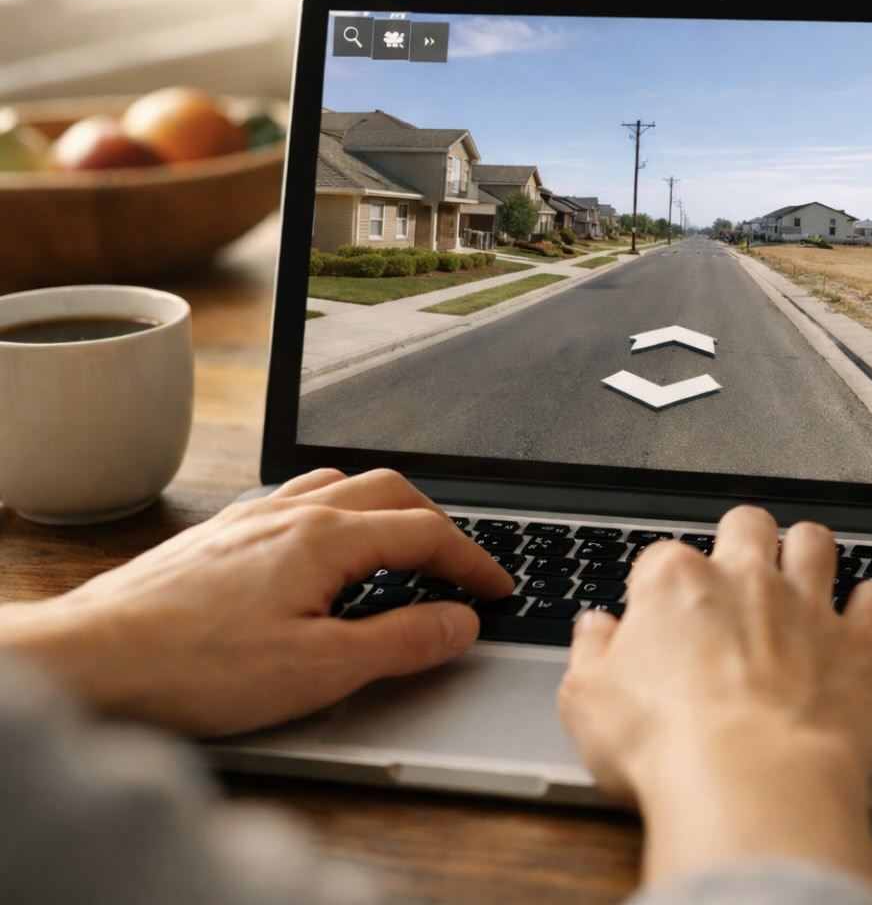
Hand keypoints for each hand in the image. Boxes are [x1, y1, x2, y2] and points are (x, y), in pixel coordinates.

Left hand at [0, 469, 511, 736]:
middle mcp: (290, 513)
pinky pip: (297, 499)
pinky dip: (337, 514)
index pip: (425, 535)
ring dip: (387, 511)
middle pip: (391, 492)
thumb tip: (460, 622)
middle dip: (438, 526)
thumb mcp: (319, 669)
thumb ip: (401, 641)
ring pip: (341, 486)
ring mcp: (250, 518)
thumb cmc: (192, 667)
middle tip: (460, 570)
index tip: (499, 590)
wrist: (88, 660)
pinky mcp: (218, 536)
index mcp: (325, 538)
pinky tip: (322, 553)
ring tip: (401, 552)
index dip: (474, 562)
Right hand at [557, 505, 871, 890]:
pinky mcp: (859, 643)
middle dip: (744, 539)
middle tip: (739, 572)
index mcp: (675, 584)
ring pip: (816, 542)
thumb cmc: (668, 747)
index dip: (661, 587)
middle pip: (747, 525)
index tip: (662, 615)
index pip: (664, 557)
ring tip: (803, 575)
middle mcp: (745, 580)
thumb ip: (591, 654)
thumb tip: (594, 631)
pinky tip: (865, 617)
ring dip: (810, 553)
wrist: (749, 784)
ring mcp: (807, 606)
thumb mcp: (588, 704)